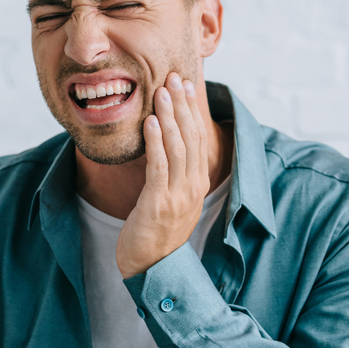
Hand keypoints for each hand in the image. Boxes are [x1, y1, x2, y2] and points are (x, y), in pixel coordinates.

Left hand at [116, 72, 209, 278]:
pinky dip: (155, 142)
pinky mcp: (159, 204)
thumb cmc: (156, 232)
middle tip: (173, 78)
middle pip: (192, 138)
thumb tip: (164, 142)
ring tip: (160, 93)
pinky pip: (159, 167)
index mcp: (199, 183)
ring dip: (168, 117)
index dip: (192, 110)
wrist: (152, 268)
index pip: (199, 138)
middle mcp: (194, 187)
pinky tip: (149, 122)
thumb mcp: (171, 198)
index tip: (184, 85)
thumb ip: (172, 173)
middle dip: (182, 106)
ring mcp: (179, 196)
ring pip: (177, 148)